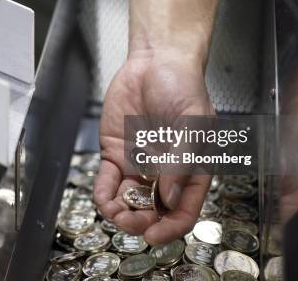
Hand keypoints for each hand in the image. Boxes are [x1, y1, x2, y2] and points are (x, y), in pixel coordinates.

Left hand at [94, 48, 213, 244]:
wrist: (157, 61)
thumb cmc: (184, 86)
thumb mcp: (193, 121)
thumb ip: (182, 159)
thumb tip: (169, 198)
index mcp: (191, 170)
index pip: (184, 209)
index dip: (170, 228)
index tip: (155, 235)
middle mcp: (165, 172)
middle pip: (153, 210)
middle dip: (141, 221)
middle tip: (129, 221)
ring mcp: (140, 164)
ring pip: (129, 200)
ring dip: (120, 211)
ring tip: (113, 213)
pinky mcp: (117, 153)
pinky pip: (109, 180)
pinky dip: (104, 193)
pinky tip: (103, 199)